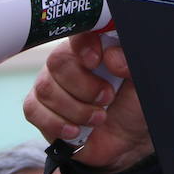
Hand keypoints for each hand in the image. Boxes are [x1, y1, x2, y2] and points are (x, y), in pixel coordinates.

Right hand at [23, 31, 153, 172]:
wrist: (124, 140)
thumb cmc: (132, 106)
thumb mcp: (140, 83)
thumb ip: (130, 63)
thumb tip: (111, 56)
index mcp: (93, 49)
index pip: (78, 34)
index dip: (83, 45)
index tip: (96, 62)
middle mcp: (67, 62)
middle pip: (58, 62)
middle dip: (85, 87)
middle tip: (107, 98)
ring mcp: (50, 84)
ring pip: (46, 89)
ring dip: (77, 110)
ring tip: (99, 118)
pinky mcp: (39, 109)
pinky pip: (33, 110)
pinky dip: (57, 123)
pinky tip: (75, 130)